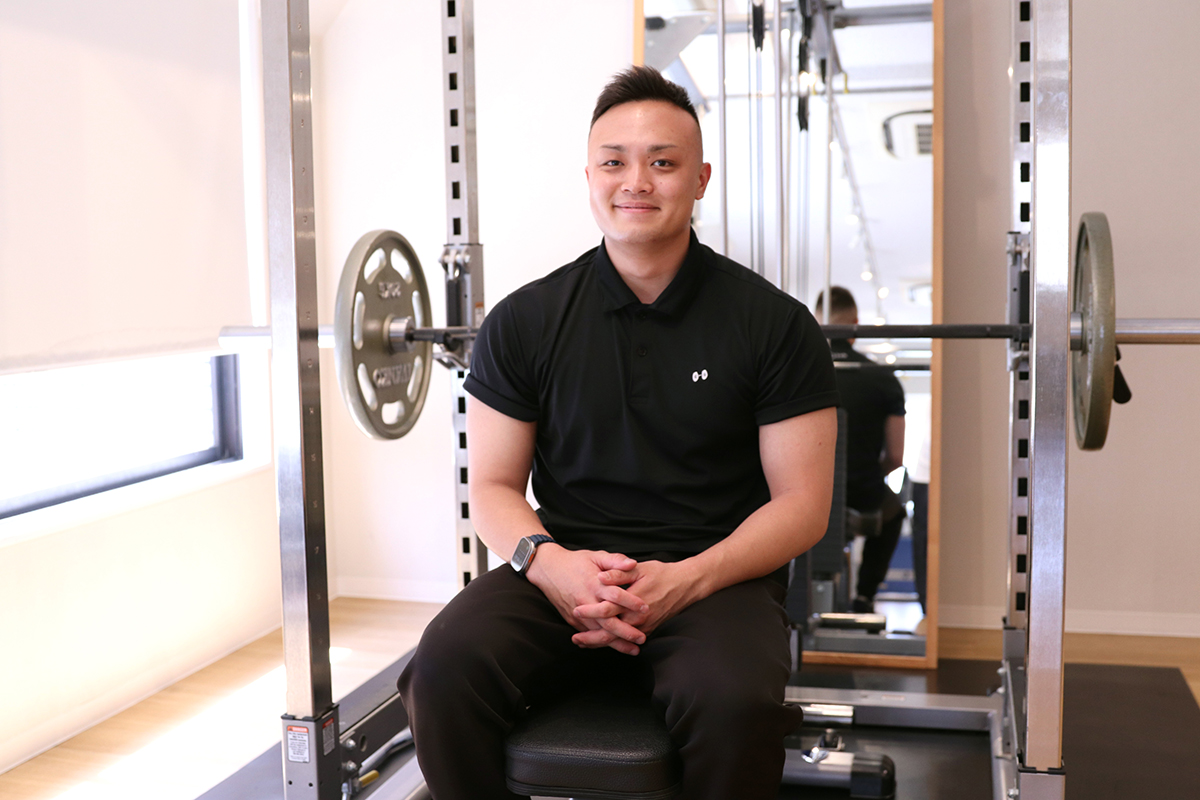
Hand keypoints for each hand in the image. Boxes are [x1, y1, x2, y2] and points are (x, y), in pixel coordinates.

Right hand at [526, 545, 649, 654]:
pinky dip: (602, 643)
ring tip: (633, 649)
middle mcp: (586, 601)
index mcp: (594, 583)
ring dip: (616, 643)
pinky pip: (589, 634)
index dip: (631, 602)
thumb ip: (616, 560)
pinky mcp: (572, 620)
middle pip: (608, 621)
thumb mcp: (596, 556)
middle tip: (642, 638)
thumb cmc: (575, 562)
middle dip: (626, 632)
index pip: (615, 595)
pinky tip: (615, 647)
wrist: (548, 570)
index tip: (646, 608)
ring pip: (599, 632)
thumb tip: (633, 564)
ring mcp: (578, 613)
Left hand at [571, 559, 705, 650]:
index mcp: (633, 601)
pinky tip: (602, 642)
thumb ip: (618, 573)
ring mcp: (644, 627)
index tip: (576, 610)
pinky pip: (628, 640)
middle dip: (591, 637)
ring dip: (600, 643)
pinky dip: (614, 643)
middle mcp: (638, 618)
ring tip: (583, 643)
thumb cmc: (661, 574)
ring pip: (618, 640)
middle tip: (575, 638)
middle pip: (610, 632)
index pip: (607, 610)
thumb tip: (600, 577)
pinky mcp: (648, 630)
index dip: (590, 611)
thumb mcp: (639, 569)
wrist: (685, 585)